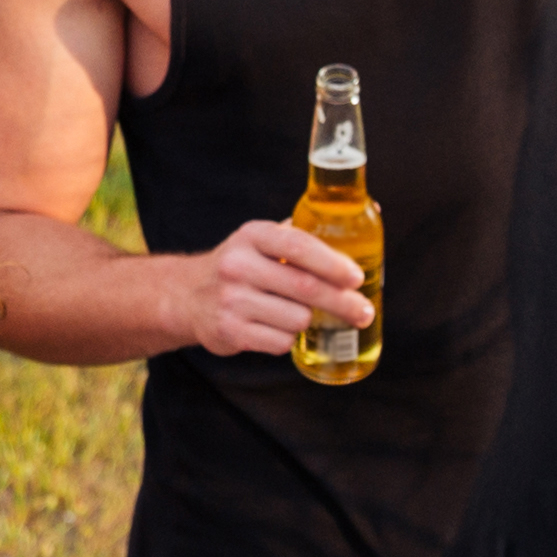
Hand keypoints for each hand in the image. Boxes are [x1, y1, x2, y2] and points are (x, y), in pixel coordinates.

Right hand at [168, 217, 368, 359]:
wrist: (187, 295)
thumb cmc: (241, 266)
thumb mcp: (261, 240)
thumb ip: (302, 234)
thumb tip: (368, 214)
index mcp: (252, 236)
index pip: (298, 245)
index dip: (333, 263)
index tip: (357, 278)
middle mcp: (238, 265)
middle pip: (305, 288)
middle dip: (342, 303)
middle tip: (363, 312)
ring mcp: (232, 300)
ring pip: (297, 319)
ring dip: (309, 321)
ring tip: (301, 315)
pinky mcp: (229, 331)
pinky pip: (280, 342)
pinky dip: (288, 339)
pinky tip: (278, 328)